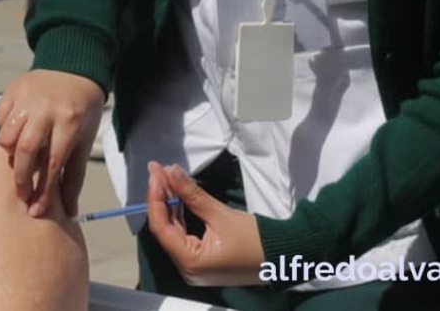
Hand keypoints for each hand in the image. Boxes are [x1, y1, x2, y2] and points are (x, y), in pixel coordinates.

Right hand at [0, 69, 104, 216]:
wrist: (74, 69)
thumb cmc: (82, 111)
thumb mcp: (84, 140)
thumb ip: (74, 176)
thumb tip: (70, 211)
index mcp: (70, 122)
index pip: (53, 163)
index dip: (44, 190)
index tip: (36, 210)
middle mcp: (47, 109)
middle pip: (26, 150)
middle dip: (21, 178)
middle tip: (22, 194)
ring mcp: (28, 97)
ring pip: (7, 135)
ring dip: (10, 153)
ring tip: (19, 158)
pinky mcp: (13, 89)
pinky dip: (3, 130)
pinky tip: (15, 133)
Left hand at [146, 161, 265, 286]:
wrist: (284, 256)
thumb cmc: (255, 239)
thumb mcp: (220, 214)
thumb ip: (192, 193)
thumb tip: (171, 171)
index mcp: (189, 262)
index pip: (161, 227)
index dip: (155, 197)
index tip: (155, 171)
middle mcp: (187, 269)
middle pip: (165, 229)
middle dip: (161, 197)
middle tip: (158, 170)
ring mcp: (194, 267)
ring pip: (173, 232)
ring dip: (170, 204)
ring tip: (166, 177)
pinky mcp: (202, 261)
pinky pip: (184, 237)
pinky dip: (180, 216)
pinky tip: (177, 195)